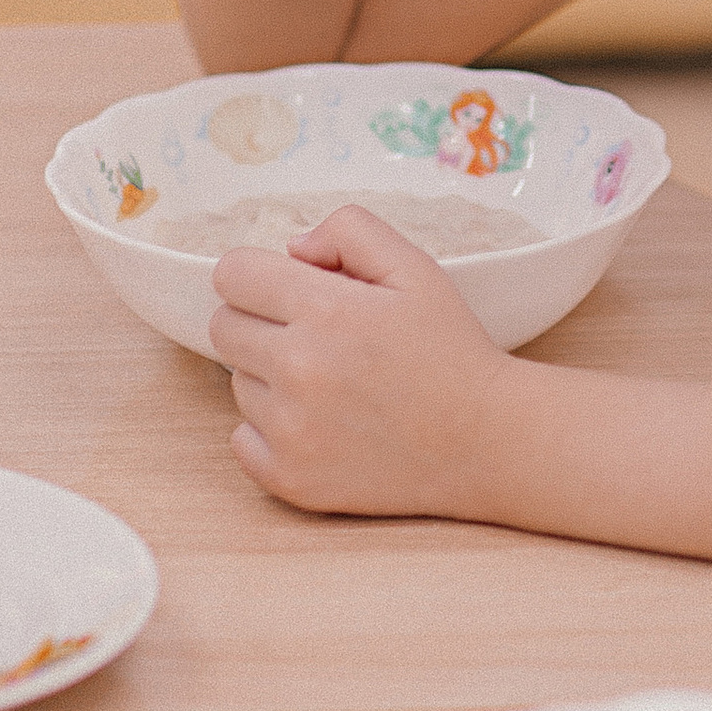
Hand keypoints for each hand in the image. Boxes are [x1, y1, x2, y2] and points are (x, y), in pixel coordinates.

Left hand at [213, 207, 509, 515]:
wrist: (487, 441)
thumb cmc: (451, 350)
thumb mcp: (416, 268)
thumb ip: (350, 231)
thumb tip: (291, 248)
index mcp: (327, 311)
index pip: (232, 273)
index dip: (259, 275)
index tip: (288, 289)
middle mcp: (298, 371)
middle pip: (224, 326)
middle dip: (260, 321)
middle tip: (314, 337)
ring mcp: (291, 431)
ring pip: (236, 383)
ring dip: (270, 378)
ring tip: (331, 384)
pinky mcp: (290, 479)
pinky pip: (240, 440)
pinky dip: (269, 431)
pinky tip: (320, 424)